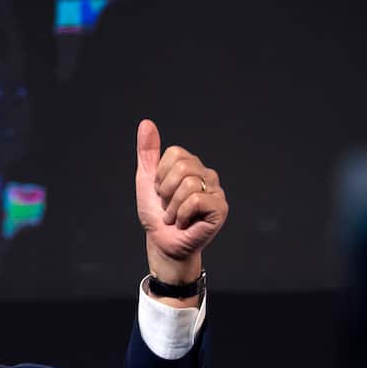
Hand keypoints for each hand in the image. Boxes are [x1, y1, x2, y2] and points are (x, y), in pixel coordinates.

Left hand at [135, 119, 227, 284]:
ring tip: (174, 217)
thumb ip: (147, 153)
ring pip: (188, 184)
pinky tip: (184, 223)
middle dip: (165, 191)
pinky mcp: (220, 208)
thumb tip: (146, 123)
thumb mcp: (146, 182)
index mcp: (191, 166)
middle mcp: (207, 174)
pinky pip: (196, 200)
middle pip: (181, 167)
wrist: (162, 244)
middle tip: (167, 207)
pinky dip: (182, 214)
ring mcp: (216, 191)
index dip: (160, 176)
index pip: (175, 154)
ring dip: (172, 207)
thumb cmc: (156, 216)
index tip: (160, 193)